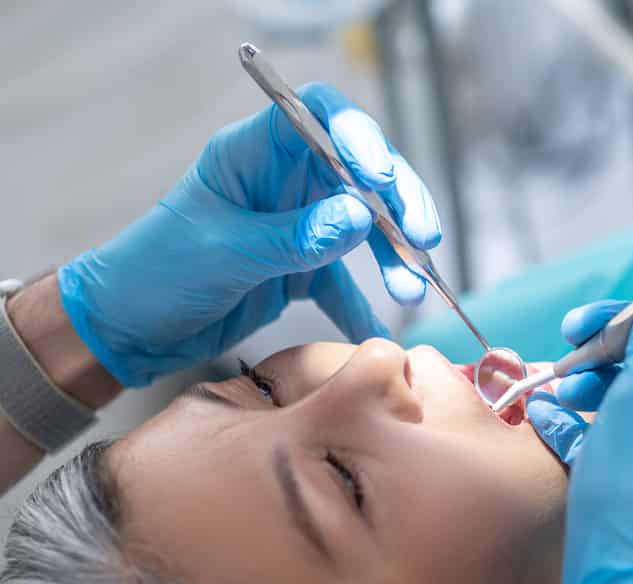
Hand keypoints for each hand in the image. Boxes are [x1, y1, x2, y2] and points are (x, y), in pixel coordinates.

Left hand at [59, 83, 439, 386]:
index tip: (380, 177)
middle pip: (358, 172)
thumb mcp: (223, 253)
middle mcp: (282, 181)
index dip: (357, 135)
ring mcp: (295, 225)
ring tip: (412, 288)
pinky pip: (345, 282)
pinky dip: (366, 303)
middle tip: (422, 238)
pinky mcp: (300, 269)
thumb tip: (359, 216)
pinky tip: (385, 324)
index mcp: (252, 154)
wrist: (125, 331)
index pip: (318, 117)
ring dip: (393, 254)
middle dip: (397, 202)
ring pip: (363, 225)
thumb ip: (293, 237)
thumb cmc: (153, 274)